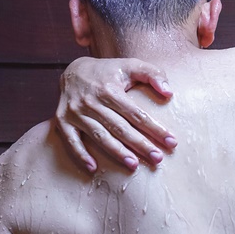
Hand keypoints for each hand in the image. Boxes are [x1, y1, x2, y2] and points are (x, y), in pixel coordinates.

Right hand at [54, 57, 175, 171]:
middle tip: (158, 159)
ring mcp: (75, 112)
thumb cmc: (108, 71)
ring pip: (99, 136)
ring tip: (134, 165)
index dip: (155, 128)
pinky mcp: (63, 120)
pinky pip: (71, 141)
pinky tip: (93, 168)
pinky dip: (80, 155)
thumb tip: (168, 93)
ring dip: (117, 152)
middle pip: (120, 128)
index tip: (171, 142)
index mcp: (109, 89)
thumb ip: (152, 74)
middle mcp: (91, 101)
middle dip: (140, 145)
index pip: (136, 113)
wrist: (73, 70)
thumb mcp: (131, 65)